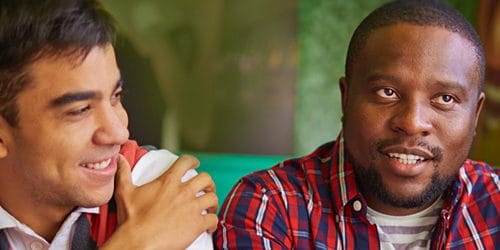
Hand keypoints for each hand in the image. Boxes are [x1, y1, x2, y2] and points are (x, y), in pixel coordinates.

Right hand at [102, 154, 217, 249]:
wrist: (139, 242)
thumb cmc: (132, 219)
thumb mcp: (125, 192)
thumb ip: (124, 174)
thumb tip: (119, 159)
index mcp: (168, 182)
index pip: (185, 162)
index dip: (192, 161)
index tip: (195, 164)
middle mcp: (183, 192)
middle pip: (205, 179)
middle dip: (208, 183)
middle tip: (206, 188)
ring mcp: (192, 208)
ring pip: (213, 198)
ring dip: (213, 202)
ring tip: (210, 207)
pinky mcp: (197, 224)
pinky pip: (214, 219)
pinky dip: (213, 222)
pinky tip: (209, 226)